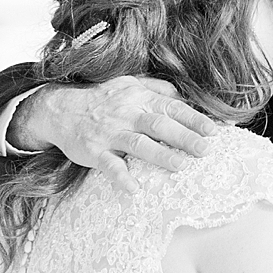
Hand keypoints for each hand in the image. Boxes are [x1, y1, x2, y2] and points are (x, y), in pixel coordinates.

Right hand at [13, 76, 221, 192]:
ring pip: (138, 144)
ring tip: (181, 166)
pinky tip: (133, 189)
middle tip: (205, 150)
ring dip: (160, 156)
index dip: (193, 119)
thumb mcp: (130, 84)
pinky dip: (121, 177)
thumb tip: (186, 95)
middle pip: (159, 125)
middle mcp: (127, 114)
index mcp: (140, 98)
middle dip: (184, 137)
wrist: (59, 108)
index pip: (172, 107)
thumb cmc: (103, 99)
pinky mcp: (94, 151)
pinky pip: (109, 165)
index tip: (213, 131)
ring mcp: (110, 133)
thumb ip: (158, 88)